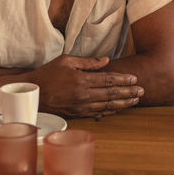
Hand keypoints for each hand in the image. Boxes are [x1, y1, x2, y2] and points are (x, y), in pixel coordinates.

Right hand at [28, 54, 142, 117]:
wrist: (32, 94)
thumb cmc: (47, 75)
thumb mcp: (66, 61)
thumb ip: (88, 62)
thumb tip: (106, 60)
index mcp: (81, 80)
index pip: (108, 80)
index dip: (123, 79)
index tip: (134, 78)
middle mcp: (83, 95)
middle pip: (111, 94)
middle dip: (129, 92)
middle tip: (141, 91)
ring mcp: (81, 107)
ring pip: (108, 105)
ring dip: (123, 103)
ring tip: (135, 100)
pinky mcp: (78, 114)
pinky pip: (98, 113)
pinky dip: (111, 110)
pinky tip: (119, 108)